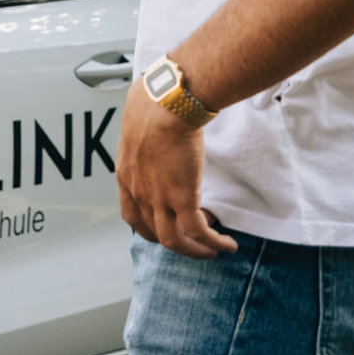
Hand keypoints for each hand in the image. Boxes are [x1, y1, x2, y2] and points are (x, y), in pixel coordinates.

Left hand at [117, 82, 236, 258]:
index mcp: (126, 174)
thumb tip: (157, 121)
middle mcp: (137, 191)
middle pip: (152, 232)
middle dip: (173, 243)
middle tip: (192, 246)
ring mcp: (157, 197)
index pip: (131, 215)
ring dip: (194, 251)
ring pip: (174, 240)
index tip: (163, 228)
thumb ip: (145, 133)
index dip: (148, 227)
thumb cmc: (154, 103)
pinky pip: (198, 231)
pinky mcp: (182, 197)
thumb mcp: (139, 124)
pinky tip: (227, 244)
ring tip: (212, 251)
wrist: (164, 104)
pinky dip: (213, 242)